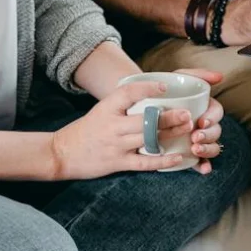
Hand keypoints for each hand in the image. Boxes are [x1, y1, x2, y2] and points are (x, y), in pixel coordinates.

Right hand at [50, 81, 194, 179]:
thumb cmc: (85, 130)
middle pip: (145, 119)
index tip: (165, 87)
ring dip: (170, 134)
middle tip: (187, 113)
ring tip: (188, 130)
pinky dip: (163, 161)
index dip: (148, 88)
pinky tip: (177, 157)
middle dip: (169, 116)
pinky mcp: (118, 163)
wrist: (62, 153)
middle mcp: (113, 125)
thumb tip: (148, 97)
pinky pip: (145, 163)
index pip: (129, 92)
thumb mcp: (100, 110)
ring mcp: (116, 145)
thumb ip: (121, 105)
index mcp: (107, 108)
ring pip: (148, 139)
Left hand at [173, 68, 226, 174]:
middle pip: (216, 131)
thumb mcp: (179, 78)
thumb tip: (220, 76)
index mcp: (205, 107)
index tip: (201, 121)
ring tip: (195, 149)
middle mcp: (204, 124)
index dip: (212, 117)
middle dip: (209, 136)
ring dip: (208, 150)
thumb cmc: (165, 90)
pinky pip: (200, 162)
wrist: (142, 104)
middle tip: (195, 137)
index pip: (216, 111)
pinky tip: (203, 169)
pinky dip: (204, 166)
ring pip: (212, 146)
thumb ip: (198, 74)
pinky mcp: (190, 153)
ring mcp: (198, 139)